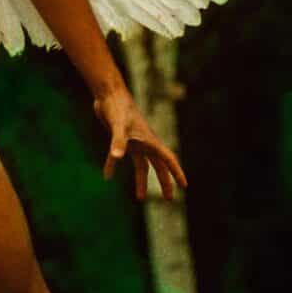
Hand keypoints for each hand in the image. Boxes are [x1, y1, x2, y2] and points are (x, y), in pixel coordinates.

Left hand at [95, 83, 188, 200]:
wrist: (108, 93)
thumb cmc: (117, 107)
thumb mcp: (118, 126)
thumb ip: (118, 142)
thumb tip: (117, 157)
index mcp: (150, 140)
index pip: (168, 159)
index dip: (177, 172)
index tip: (185, 186)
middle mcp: (145, 142)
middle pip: (158, 166)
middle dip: (164, 182)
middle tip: (169, 199)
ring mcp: (134, 141)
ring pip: (142, 165)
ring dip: (141, 180)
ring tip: (140, 198)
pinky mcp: (122, 139)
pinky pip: (121, 156)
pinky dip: (113, 165)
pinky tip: (106, 175)